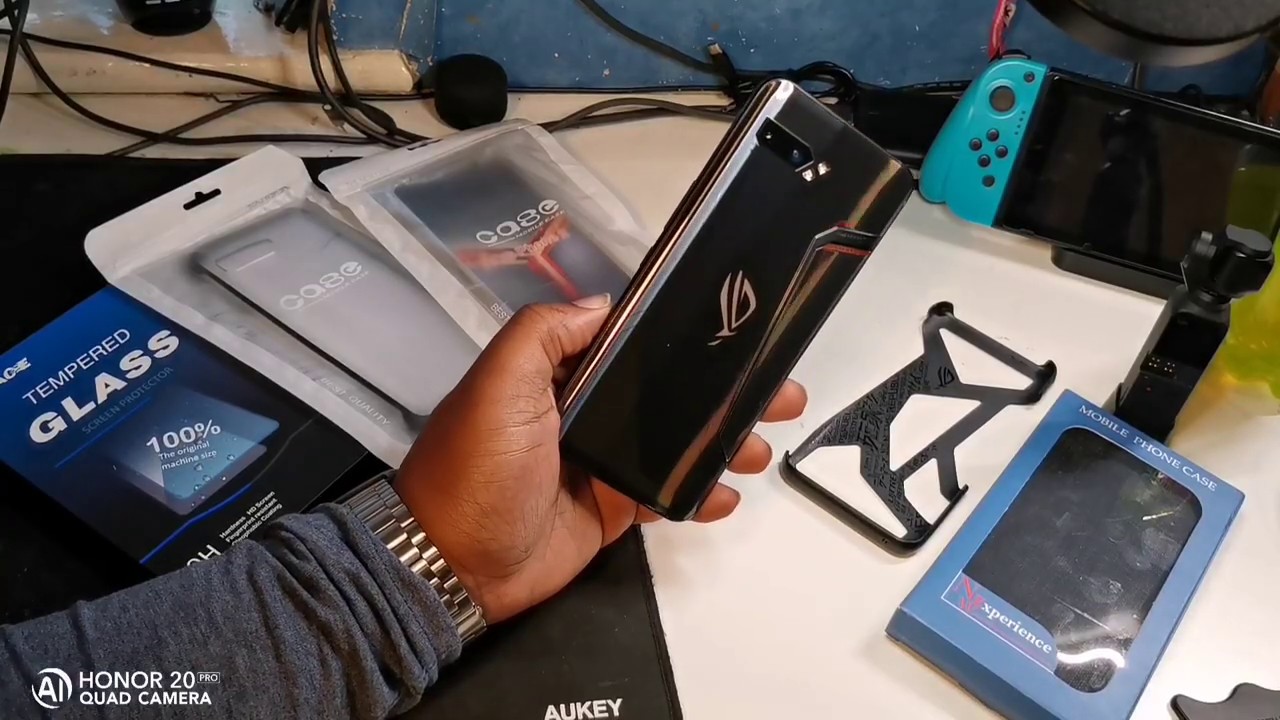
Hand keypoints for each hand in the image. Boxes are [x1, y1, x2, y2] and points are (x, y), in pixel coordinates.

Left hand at [395, 296, 806, 622]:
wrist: (455, 563)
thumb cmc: (476, 465)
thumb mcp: (498, 382)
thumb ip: (546, 334)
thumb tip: (604, 304)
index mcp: (560, 375)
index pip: (630, 344)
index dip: (680, 336)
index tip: (734, 329)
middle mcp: (586, 412)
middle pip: (668, 393)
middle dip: (724, 391)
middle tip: (778, 393)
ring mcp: (604, 463)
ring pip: (677, 444)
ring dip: (724, 441)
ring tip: (760, 447)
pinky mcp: (614, 510)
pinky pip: (667, 496)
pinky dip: (701, 495)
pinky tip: (728, 495)